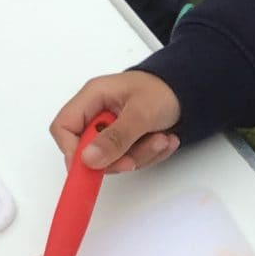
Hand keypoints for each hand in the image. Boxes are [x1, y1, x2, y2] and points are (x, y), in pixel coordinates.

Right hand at [50, 71, 181, 171]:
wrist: (191, 90)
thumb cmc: (165, 90)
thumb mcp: (142, 112)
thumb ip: (116, 137)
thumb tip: (88, 159)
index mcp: (93, 97)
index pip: (63, 127)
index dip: (72, 150)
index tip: (94, 166)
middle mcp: (98, 113)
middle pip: (89, 150)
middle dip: (118, 157)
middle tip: (138, 155)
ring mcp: (111, 128)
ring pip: (113, 159)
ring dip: (140, 155)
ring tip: (162, 138)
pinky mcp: (125, 140)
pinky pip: (129, 159)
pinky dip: (149, 155)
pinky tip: (165, 140)